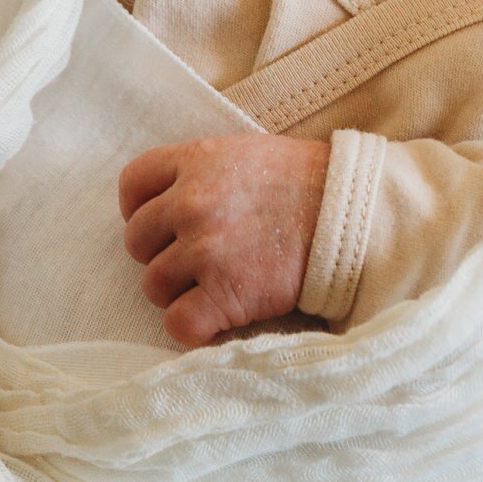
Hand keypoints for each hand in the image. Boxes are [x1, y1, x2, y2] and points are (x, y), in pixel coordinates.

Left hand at [117, 134, 331, 345]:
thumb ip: (203, 173)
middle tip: (198, 260)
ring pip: (153, 285)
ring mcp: (204, 249)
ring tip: (214, 287)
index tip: (163, 224)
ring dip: (178, 292)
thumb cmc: (307, 183)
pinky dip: (194, 327)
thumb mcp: (246, 154)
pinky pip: (178, 324)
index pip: (132, 184)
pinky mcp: (224, 294)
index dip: (141, 208)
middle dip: (161, 253)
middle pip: (137, 241)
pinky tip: (218, 318)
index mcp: (195, 161)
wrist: (350, 215)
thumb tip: (174, 202)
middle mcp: (190, 203)